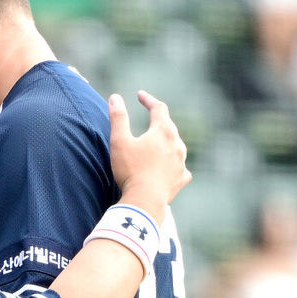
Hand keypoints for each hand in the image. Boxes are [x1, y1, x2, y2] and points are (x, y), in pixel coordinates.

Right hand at [109, 90, 190, 213]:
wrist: (145, 201)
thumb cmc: (130, 170)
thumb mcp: (119, 142)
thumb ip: (118, 118)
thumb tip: (115, 98)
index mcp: (163, 132)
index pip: (158, 108)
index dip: (148, 100)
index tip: (140, 96)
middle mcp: (176, 144)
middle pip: (169, 126)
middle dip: (159, 120)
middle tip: (151, 117)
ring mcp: (181, 162)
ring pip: (177, 146)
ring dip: (168, 142)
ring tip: (160, 143)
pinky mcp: (181, 179)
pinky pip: (181, 168)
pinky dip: (176, 165)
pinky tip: (173, 168)